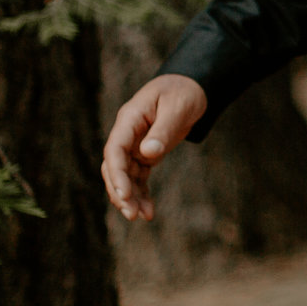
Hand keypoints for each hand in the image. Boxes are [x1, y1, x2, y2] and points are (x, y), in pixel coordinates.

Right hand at [101, 74, 208, 220]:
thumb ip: (163, 130)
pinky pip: (139, 178)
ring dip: (131, 198)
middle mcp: (128, 134)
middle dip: (120, 192)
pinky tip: (149, 212)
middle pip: (114, 167)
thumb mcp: (178, 107)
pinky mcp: (145, 154)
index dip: (116, 173)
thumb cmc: (184, 92)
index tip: (124, 194)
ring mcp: (135, 145)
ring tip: (141, 218)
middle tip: (132, 215)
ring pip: (125, 176)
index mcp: (130, 118)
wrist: (192, 87)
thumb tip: (147, 153)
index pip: (115, 148)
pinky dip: (142, 194)